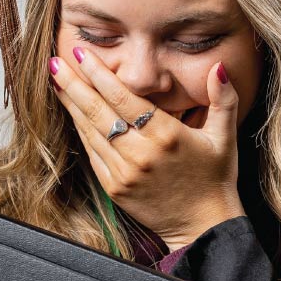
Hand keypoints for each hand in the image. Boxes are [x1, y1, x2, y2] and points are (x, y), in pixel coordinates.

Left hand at [49, 47, 245, 248]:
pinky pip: (92, 153)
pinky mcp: (114, 188)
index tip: (83, 54)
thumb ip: (224, 99)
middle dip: (74, 84)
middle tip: (55, 62)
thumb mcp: (225, 137)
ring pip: (90, 132)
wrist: (203, 227)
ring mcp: (124, 173)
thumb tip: (220, 67)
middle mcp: (141, 153)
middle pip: (98, 112)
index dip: (100, 75)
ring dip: (71, 105)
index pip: (124, 98)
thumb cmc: (215, 178)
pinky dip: (80, 131)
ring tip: (57, 81)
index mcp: (166, 136)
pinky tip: (72, 113)